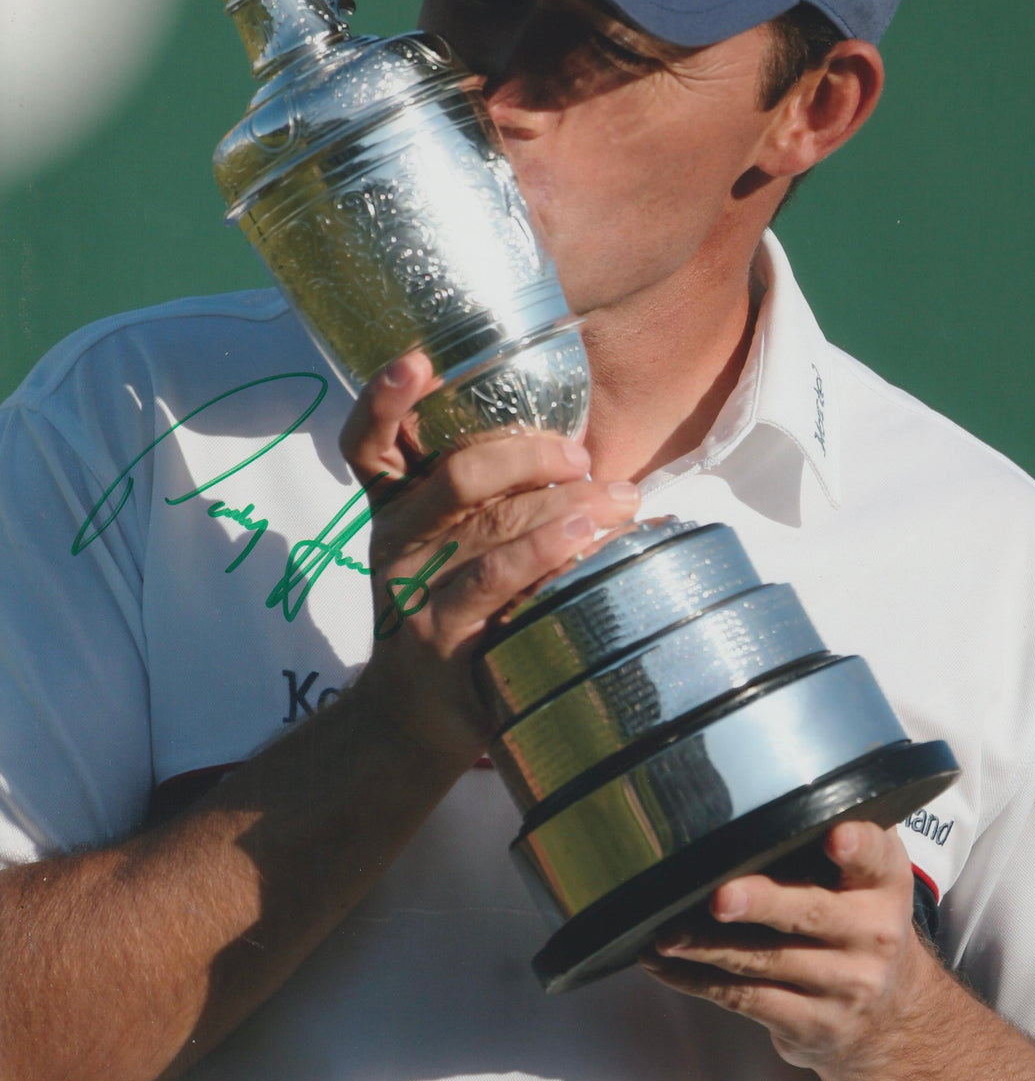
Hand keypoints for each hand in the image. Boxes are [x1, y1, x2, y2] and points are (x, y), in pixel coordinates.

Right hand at [339, 352, 639, 765]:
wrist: (410, 721)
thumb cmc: (450, 614)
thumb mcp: (447, 550)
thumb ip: (484, 501)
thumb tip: (576, 448)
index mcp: (392, 508)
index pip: (368, 443)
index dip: (384, 398)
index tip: (418, 359)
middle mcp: (394, 540)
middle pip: (456, 474)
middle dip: (529, 453)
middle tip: (582, 454)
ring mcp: (413, 589)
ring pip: (491, 524)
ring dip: (566, 502)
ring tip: (620, 497)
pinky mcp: (439, 635)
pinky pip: (497, 577)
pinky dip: (550, 549)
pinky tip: (590, 535)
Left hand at [641, 821, 941, 1078]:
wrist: (890, 1018)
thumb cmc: (858, 921)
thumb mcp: (866, 876)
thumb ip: (826, 834)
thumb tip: (753, 797)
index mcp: (884, 882)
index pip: (873, 857)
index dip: (856, 846)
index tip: (834, 836)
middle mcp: (872, 934)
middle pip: (810, 913)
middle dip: (761, 903)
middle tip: (720, 897)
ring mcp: (843, 985)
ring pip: (764, 960)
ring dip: (707, 946)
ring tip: (666, 933)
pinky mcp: (810, 1024)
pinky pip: (745, 999)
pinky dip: (697, 980)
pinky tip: (665, 963)